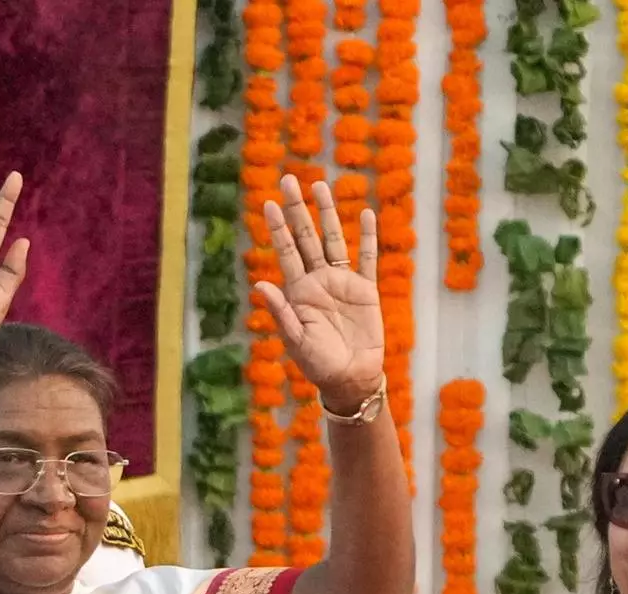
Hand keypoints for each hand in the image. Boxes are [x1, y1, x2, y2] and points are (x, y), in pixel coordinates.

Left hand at [254, 176, 385, 410]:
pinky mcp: (366, 290)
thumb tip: (260, 285)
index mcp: (298, 291)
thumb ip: (280, 312)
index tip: (267, 203)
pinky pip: (366, 258)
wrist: (350, 378)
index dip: (277, 228)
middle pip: (306, 237)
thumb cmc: (318, 364)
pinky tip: (366, 214)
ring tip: (320, 186)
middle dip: (297, 209)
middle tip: (288, 180)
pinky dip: (367, 237)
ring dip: (328, 214)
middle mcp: (318, 281)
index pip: (286, 252)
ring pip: (334, 240)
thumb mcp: (296, 340)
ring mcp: (342, 283)